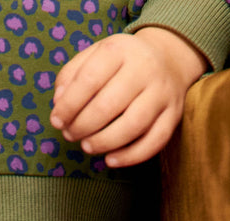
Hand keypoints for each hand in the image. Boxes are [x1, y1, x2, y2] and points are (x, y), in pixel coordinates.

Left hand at [50, 28, 207, 167]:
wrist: (168, 59)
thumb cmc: (121, 63)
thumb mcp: (95, 56)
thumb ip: (71, 75)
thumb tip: (58, 104)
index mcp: (120, 49)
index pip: (89, 80)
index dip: (68, 106)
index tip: (56, 121)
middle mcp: (144, 69)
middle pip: (108, 105)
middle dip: (82, 126)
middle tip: (70, 135)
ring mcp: (162, 92)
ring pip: (132, 125)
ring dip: (104, 142)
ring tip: (87, 146)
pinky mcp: (173, 115)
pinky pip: (154, 141)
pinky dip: (130, 157)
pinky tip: (110, 161)